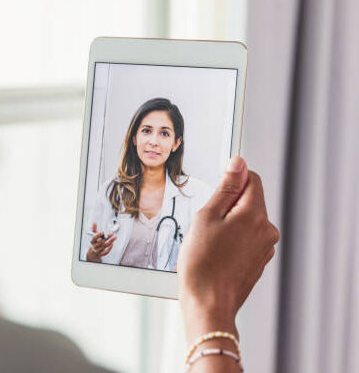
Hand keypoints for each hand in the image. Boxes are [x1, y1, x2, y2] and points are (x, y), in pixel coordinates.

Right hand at [86, 222, 116, 261]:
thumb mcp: (93, 236)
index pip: (94, 238)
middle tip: (111, 233)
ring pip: (105, 246)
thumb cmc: (94, 242)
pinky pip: (106, 252)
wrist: (93, 253)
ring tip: (115, 237)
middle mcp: (94, 246)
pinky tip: (112, 243)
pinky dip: (109, 248)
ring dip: (110, 241)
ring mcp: (98, 250)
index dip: (98, 235)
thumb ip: (94, 229)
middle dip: (106, 237)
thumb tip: (94, 223)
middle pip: (100, 242)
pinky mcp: (101, 254)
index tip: (103, 231)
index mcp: (92, 241)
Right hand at [178, 157, 279, 343]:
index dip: (232, 180)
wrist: (208, 304)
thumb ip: (226, 187)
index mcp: (255, 214)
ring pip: (247, 219)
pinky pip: (248, 237)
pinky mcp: (259, 260)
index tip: (218, 191)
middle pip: (250, 199)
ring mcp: (265, 247)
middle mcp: (266, 229)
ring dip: (230, 222)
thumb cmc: (202, 264)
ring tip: (212, 240)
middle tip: (209, 222)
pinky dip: (234, 237)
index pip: (252, 178)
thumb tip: (238, 164)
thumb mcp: (207, 216)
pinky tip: (218, 251)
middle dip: (229, 204)